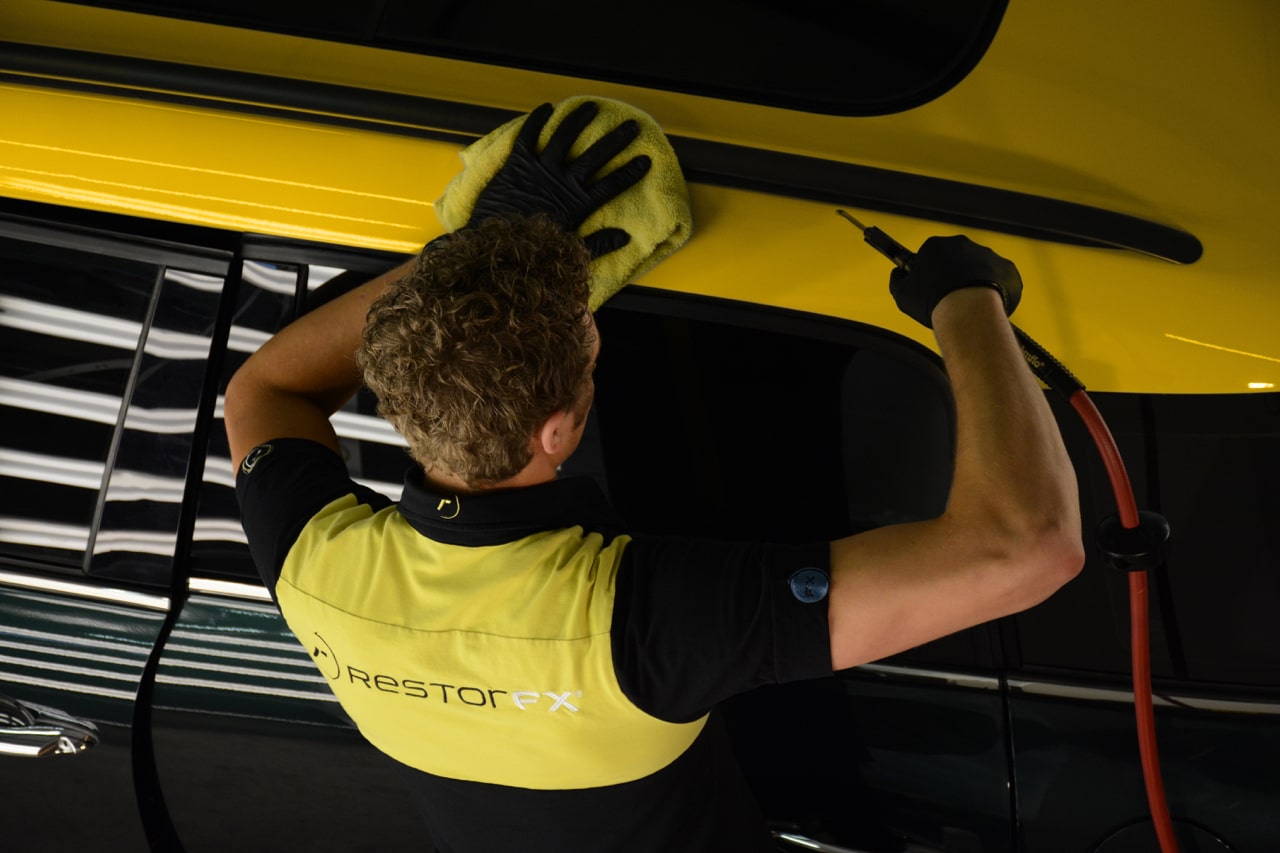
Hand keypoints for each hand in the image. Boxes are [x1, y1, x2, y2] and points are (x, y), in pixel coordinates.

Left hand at [467, 101, 652, 257]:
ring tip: (591, 107)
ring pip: (564, 137)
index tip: (645, 160)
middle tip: (631, 127)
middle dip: (615, 140)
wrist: (495, 245)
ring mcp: (539, 169)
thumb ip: (599, 243)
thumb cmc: (531, 251)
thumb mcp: (569, 251)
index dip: (629, 172)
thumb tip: (625, 237)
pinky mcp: (517, 163)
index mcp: (576, 204)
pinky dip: (537, 120)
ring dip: (578, 121)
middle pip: (595, 156)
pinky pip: (529, 136)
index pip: (610, 185)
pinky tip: (547, 108)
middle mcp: (561, 181)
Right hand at [889, 235, 1021, 327]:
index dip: (930, 271)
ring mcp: (987, 255)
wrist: (967, 312)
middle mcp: (962, 245)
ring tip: (969, 304)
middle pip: (957, 258)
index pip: (931, 253)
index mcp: (936, 246)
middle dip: (954, 274)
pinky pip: (1001, 277)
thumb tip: (898, 274)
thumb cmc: (933, 302)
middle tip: (949, 296)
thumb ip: (897, 280)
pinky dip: (995, 289)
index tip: (931, 284)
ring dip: (975, 281)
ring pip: (980, 267)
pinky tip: (986, 304)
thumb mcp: (901, 293)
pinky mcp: (1006, 268)